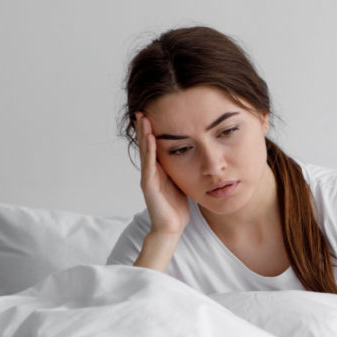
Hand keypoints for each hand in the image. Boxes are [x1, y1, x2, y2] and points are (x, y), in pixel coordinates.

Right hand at [136, 112, 188, 236]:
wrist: (171, 227)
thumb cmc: (177, 207)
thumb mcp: (182, 180)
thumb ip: (183, 167)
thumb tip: (194, 153)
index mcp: (159, 169)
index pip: (154, 145)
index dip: (152, 130)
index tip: (153, 112)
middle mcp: (151, 171)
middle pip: (146, 144)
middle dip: (144, 127)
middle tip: (142, 109)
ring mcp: (148, 177)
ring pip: (145, 151)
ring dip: (144, 134)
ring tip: (143, 118)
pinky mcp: (149, 186)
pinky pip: (149, 165)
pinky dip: (149, 151)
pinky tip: (150, 138)